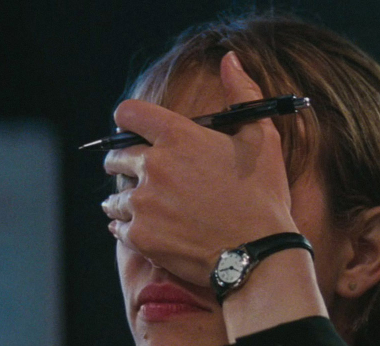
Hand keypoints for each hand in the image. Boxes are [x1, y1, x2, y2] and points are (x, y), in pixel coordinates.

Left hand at [101, 51, 297, 285]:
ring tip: (146, 207)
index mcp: (179, 137)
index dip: (129, 120)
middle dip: (125, 163)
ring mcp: (144, 204)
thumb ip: (243, 94)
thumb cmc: (264, 197)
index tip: (135, 131)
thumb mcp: (262, 139)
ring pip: (115, 195)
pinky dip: (127, 227)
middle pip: (116, 157)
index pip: (129, 113)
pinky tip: (147, 230)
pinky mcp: (141, 237)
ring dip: (126, 198)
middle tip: (142, 175)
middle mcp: (154, 166)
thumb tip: (230, 58)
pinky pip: (117, 227)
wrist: (259, 254)